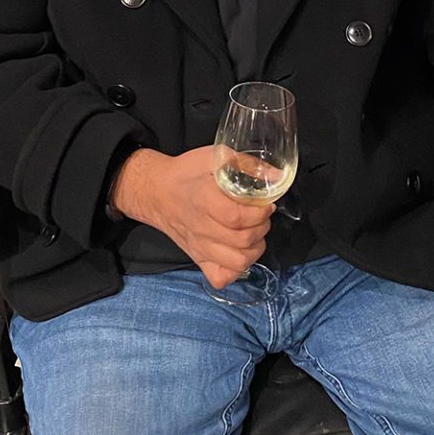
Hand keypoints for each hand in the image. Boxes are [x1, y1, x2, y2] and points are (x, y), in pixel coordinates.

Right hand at [110, 147, 273, 288]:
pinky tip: (238, 252)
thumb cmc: (186, 173)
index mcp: (204, 200)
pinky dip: (236, 270)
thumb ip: (245, 163)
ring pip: (238, 262)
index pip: (236, 217)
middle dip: (262, 227)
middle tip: (261, 216)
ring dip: (254, 249)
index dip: (259, 212)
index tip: (266, 204)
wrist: (157, 192)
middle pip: (242, 240)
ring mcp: (199, 247)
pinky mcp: (198, 259)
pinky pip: (221, 278)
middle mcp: (201, 228)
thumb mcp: (214, 157)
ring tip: (253, 234)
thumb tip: (276, 175)